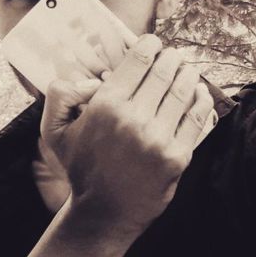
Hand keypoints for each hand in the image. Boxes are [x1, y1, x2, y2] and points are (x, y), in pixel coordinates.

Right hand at [41, 34, 214, 239]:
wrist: (103, 213)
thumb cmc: (80, 167)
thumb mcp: (54, 130)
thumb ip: (60, 94)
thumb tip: (91, 77)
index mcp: (106, 105)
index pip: (138, 59)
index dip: (149, 44)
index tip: (152, 43)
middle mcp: (134, 118)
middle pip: (163, 71)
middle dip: (169, 57)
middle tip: (170, 56)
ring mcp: (158, 138)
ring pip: (182, 91)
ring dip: (187, 74)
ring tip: (186, 69)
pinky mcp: (177, 156)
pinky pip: (196, 119)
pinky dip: (201, 100)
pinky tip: (199, 91)